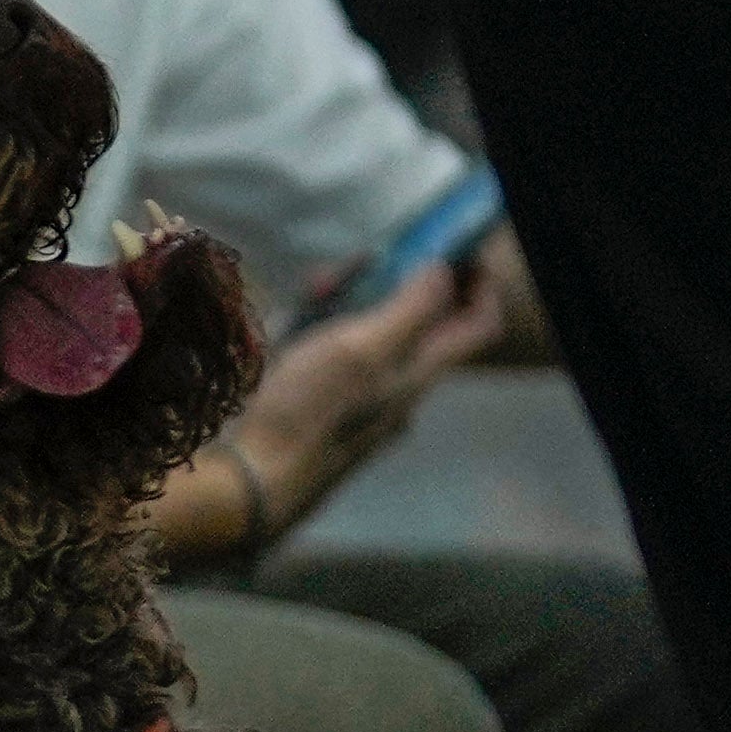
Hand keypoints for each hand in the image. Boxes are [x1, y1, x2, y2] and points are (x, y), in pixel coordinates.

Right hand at [168, 251, 502, 561]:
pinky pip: (337, 359)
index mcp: (419, 374)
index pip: (479, 324)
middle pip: (421, 323)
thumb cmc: (308, 414)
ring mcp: (362, 402)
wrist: (251, 482)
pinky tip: (291, 324)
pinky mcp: (324, 411)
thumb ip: (411, 309)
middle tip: (365, 260)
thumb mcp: (363, 350)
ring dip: (352, 303)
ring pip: (373, 337)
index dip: (479, 283)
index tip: (456, 249)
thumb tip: (445, 270)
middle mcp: (399, 388)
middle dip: (396, 282)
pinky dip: (322, 331)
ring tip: (315, 288)